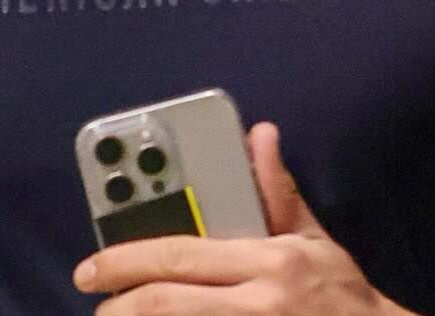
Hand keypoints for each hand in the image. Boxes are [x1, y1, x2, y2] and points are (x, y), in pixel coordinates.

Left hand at [73, 121, 415, 314]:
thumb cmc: (342, 297)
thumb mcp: (313, 241)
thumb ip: (277, 193)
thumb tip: (260, 136)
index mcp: (268, 261)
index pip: (180, 255)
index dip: (125, 259)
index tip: (91, 268)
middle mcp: (257, 303)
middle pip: (166, 303)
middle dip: (118, 304)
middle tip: (96, 301)